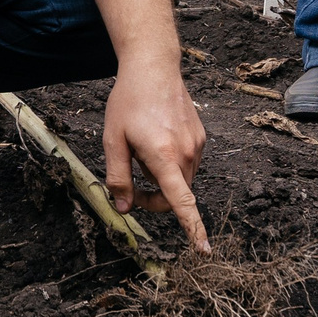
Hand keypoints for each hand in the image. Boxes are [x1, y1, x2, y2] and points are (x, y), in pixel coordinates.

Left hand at [103, 61, 208, 253]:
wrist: (154, 67)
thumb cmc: (129, 101)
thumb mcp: (113, 140)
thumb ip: (118, 178)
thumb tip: (123, 208)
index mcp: (164, 156)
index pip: (182, 202)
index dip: (193, 228)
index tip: (204, 249)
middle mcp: (187, 153)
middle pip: (175, 196)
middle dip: (153, 198)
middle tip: (128, 186)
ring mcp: (197, 145)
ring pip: (181, 181)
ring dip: (162, 181)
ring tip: (141, 153)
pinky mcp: (201, 138)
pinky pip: (186, 164)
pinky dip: (171, 165)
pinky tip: (156, 142)